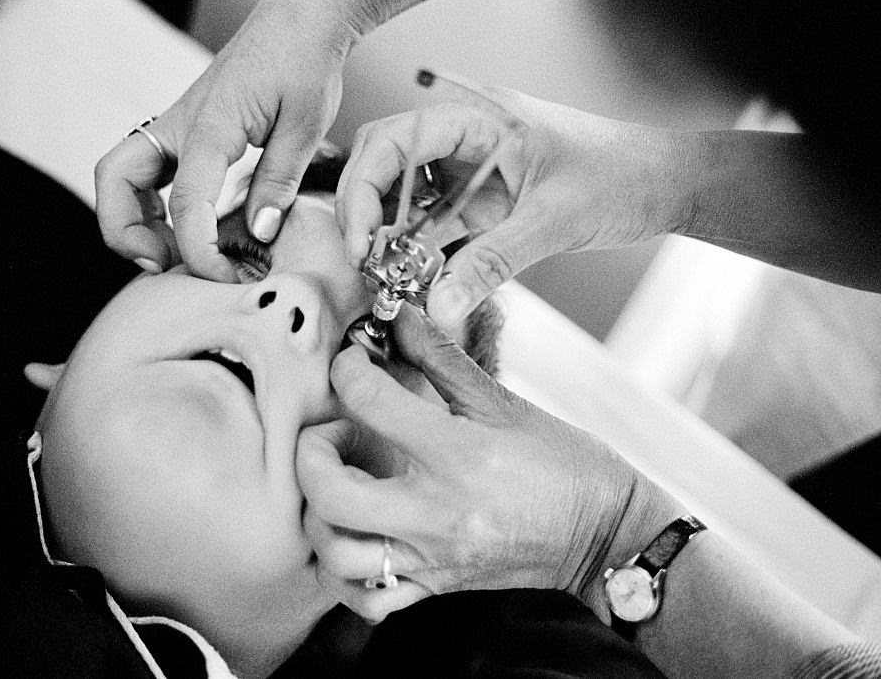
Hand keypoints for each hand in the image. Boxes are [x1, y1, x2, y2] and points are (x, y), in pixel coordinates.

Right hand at [95, 0, 354, 278]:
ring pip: (121, 177)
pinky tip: (186, 229)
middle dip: (124, 231)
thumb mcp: (305, 127)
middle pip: (115, 181)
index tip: (223, 276)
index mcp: (211, 126)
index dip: (197, 251)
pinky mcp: (184, 133)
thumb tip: (257, 234)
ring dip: (133, 222)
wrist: (299, 22)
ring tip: (174, 253)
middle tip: (164, 263)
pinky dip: (150, 206)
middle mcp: (180, 126)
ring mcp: (176, 128)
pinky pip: (146, 173)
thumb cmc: (304, 62)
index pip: (185, 202)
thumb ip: (277, 183)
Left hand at [297, 307, 680, 621]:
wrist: (606, 537)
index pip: (370, 402)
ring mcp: (432, 558)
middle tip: (331, 432)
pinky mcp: (435, 587)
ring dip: (318, 517)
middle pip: (331, 493)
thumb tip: (401, 318)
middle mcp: (439, 513)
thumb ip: (443, 359)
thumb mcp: (506, 403)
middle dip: (310, 454)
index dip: (349, 368)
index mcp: (460, 456)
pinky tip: (352, 537)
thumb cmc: (566, 466)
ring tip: (339, 486)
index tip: (355, 362)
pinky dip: (342, 574)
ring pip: (336, 555)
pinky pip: (367, 600)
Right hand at [337, 90, 690, 332]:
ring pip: (405, 198)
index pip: (395, 140)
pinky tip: (407, 278)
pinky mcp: (481, 203)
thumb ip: (493, 263)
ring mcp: (471, 171)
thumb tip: (439, 305)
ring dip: (388, 236)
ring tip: (380, 276)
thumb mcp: (554, 219)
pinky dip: (416, 251)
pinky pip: (433, 225)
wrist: (665, 186)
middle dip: (365, 211)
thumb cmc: (623, 176)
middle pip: (387, 165)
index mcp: (479, 118)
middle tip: (361, 260)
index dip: (365, 187)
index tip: (360, 239)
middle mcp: (466, 139)